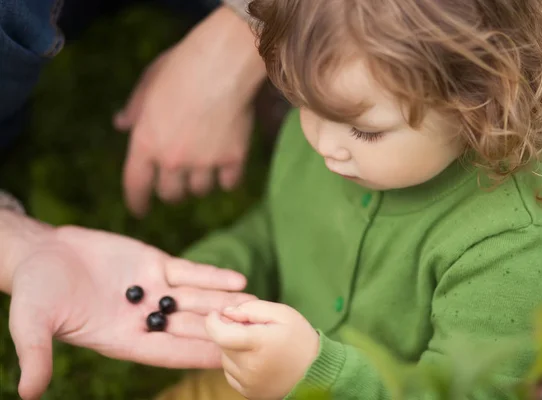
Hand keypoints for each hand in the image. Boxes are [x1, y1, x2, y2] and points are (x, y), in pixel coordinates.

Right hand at [6, 218, 254, 399]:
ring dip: (226, 304)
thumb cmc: (34, 291)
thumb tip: (28, 393)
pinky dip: (212, 276)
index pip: (166, 353)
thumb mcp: (32, 322)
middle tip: (255, 334)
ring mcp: (153, 291)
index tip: (227, 361)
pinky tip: (238, 281)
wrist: (41, 253)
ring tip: (257, 307)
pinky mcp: (155, 264)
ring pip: (196, 300)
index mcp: (121, 339)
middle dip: (221, 330)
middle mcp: (144, 318)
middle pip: (190, 328)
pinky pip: (189, 273)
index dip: (195, 356)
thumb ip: (36, 354)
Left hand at [115, 6, 266, 217]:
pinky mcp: (233, 158)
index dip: (137, 202)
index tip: (140, 211)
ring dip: (200, 184)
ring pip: (201, 191)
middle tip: (178, 184)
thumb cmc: (181, 66)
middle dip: (173, 192)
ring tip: (205, 170)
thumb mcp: (148, 83)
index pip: (135, 185)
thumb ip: (134, 109)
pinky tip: (228, 169)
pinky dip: (228, 179)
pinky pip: (229, 183)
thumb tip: (121, 125)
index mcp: (146, 142)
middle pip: (171, 194)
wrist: (223, 63)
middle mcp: (172, 159)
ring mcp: (204, 162)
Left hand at [205, 300, 319, 399]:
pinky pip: (231, 373)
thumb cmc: (299, 339)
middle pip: (223, 344)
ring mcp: (248, 382)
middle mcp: (250, 366)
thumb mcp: (282, 313)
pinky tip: (256, 358)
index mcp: (258, 343)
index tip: (217, 313)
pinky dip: (237, 363)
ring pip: (225, 359)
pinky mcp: (248, 393)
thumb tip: (227, 312)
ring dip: (234, 348)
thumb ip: (252, 308)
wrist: (316, 372)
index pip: (220, 334)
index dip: (213, 322)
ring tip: (257, 345)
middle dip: (230, 332)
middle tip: (252, 328)